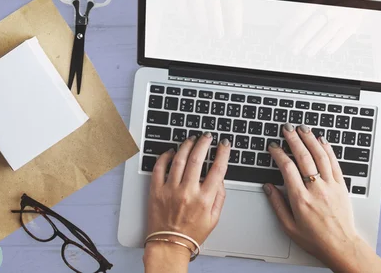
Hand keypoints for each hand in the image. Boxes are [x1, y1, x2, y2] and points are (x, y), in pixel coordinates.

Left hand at [145, 134, 230, 260]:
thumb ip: (220, 197)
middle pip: (197, 159)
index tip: (224, 144)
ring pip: (179, 160)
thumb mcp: (214, 218)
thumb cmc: (191, 233)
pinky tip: (170, 152)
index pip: (218, 169)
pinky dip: (164, 157)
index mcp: (204, 199)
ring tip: (191, 139)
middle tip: (206, 136)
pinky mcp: (156, 191)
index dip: (223, 153)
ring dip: (186, 146)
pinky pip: (159, 168)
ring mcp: (170, 190)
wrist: (169, 245)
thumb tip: (220, 179)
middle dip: (204, 143)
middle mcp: (187, 192)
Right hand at [263, 123, 380, 272]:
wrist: (341, 246)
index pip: (287, 168)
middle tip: (287, 128)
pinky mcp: (341, 185)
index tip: (274, 147)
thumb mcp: (289, 227)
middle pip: (303, 157)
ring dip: (310, 139)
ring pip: (320, 156)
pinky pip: (334, 163)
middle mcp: (316, 189)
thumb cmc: (315, 239)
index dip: (279, 154)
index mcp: (300, 199)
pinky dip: (328, 149)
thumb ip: (277, 205)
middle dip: (294, 139)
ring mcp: (330, 186)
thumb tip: (268, 187)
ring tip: (303, 129)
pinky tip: (322, 141)